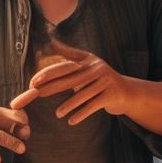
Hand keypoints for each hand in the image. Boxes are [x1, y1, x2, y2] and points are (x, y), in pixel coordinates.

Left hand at [11, 46, 131, 125]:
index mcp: (87, 61)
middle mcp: (96, 69)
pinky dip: (81, 114)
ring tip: (57, 114)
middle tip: (37, 95)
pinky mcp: (111, 95)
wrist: (128, 92)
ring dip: (68, 105)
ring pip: (82, 95)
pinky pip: (93, 106)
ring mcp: (105, 81)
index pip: (64, 66)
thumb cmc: (101, 80)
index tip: (33, 82)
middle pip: (70, 79)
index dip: (48, 73)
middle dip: (52, 87)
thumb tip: (52, 41)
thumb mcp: (89, 63)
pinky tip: (71, 121)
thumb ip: (71, 55)